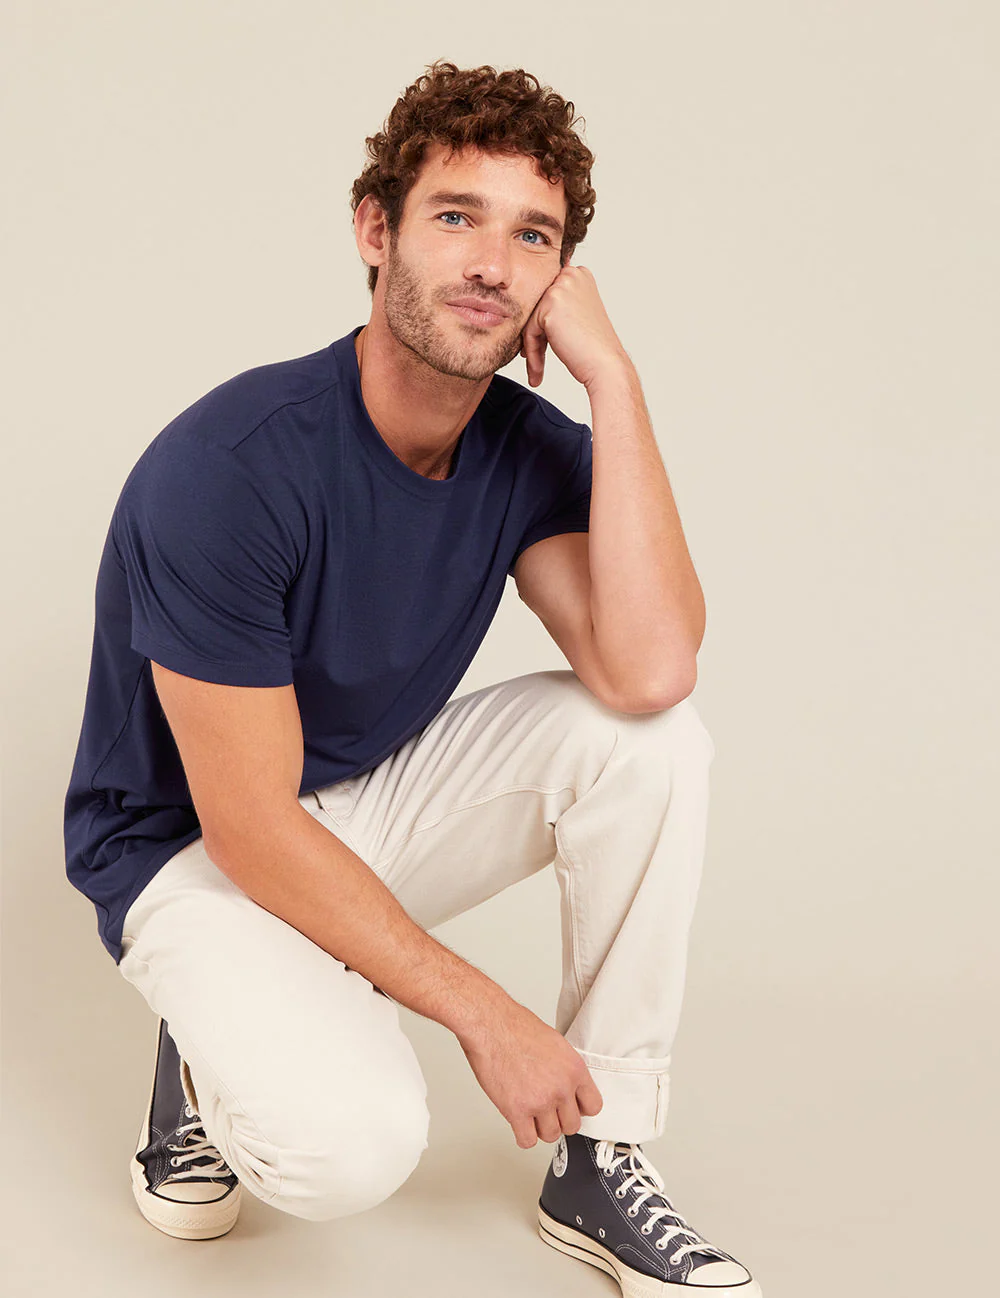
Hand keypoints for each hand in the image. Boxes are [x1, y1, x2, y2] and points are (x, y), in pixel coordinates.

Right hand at [457, 997, 603, 1148]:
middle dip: (558, 1120)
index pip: (593, 1106)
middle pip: (572, 1125)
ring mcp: (540, 1101)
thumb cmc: (516, 1027)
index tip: (570, 1107)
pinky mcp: (517, 1111)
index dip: (579, 1109)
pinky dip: (523, 1135)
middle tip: (547, 1112)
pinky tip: (519, 1122)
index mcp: (574, 1069)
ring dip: (540, 1128)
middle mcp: (561, 1087)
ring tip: (530, 1115)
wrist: (491, 1025)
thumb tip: (565, 1085)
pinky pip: (527, 1140)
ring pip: (551, 1135)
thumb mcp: (555, 1043)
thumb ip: (565, 1069)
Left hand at [518, 264, 628, 389]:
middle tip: (536, 360)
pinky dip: (532, 352)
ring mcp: (560, 287)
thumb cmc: (594, 346)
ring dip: (533, 348)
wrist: (605, 364)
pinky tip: (537, 371)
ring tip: (537, 370)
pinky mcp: (550, 304)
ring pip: (531, 320)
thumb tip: (532, 310)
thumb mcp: (578, 314)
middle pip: (537, 308)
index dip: (543, 325)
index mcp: (579, 274)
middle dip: (535, 336)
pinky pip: (529, 330)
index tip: (542, 347)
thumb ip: (559, 305)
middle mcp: (570, 275)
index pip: (547, 298)